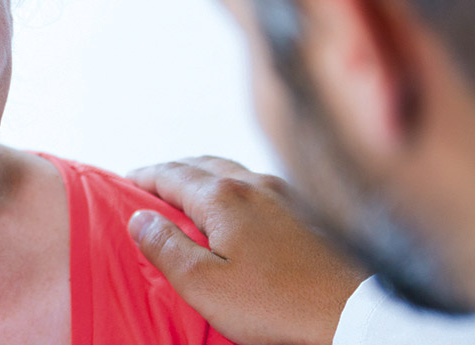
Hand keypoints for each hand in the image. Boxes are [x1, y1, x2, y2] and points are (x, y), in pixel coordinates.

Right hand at [127, 156, 367, 344]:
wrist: (349, 310)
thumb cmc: (274, 303)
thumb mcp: (205, 285)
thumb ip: (166, 247)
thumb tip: (139, 217)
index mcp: (223, 196)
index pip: (171, 175)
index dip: (144, 176)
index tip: (125, 179)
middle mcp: (253, 183)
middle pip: (201, 164)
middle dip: (172, 170)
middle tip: (150, 181)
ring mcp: (284, 194)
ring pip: (232, 170)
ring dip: (203, 173)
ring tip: (188, 188)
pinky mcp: (305, 211)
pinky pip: (256, 184)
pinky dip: (232, 184)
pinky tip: (237, 203)